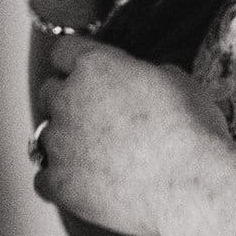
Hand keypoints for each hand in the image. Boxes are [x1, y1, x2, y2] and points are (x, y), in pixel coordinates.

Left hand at [33, 35, 230, 235]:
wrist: (191, 183)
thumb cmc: (192, 130)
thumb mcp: (178, 82)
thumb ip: (146, 74)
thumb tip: (142, 80)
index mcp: (95, 66)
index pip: (64, 51)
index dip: (77, 62)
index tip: (89, 73)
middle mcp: (68, 99)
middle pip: (49, 92)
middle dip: (69, 101)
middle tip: (98, 117)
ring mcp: (60, 144)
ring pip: (44, 136)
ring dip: (65, 142)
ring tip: (97, 155)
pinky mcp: (60, 183)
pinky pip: (43, 179)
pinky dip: (59, 181)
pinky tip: (83, 184)